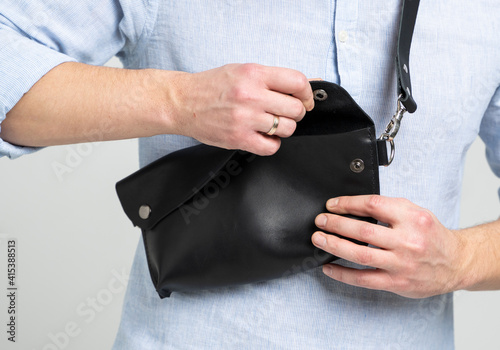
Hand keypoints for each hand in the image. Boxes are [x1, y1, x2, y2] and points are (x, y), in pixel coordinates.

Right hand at [168, 64, 313, 155]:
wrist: (182, 102)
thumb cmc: (212, 86)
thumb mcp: (243, 71)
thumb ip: (274, 78)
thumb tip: (311, 82)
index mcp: (254, 74)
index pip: (297, 82)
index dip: (307, 93)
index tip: (305, 99)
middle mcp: (250, 95)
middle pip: (295, 109)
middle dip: (296, 113)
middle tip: (284, 112)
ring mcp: (244, 118)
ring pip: (286, 128)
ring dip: (283, 128)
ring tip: (270, 124)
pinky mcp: (238, 138)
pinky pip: (271, 147)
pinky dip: (272, 144)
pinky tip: (263, 136)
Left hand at [311, 195, 465, 297]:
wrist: (456, 262)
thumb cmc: (431, 235)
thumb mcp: (415, 213)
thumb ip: (389, 208)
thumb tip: (352, 206)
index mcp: (412, 218)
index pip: (373, 205)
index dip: (348, 203)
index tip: (332, 205)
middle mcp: (407, 241)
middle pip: (363, 231)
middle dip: (336, 224)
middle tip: (320, 221)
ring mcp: (401, 264)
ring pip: (360, 255)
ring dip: (335, 245)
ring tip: (319, 239)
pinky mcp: (397, 283)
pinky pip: (363, 279)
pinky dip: (343, 273)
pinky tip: (328, 267)